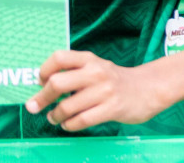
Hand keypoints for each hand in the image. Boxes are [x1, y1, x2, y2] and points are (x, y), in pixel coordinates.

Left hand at [27, 51, 169, 130]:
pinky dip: (69, 125)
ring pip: (66, 107)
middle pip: (57, 83)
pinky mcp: (112, 108)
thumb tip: (41, 87)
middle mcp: (97, 72)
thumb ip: (74, 72)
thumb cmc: (115, 81)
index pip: (59, 57)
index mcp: (90, 59)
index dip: (43, 71)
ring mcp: (105, 91)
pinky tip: (69, 124)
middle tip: (34, 106)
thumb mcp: (97, 68)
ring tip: (55, 117)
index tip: (39, 82)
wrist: (149, 88)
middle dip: (41, 98)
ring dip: (55, 116)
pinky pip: (80, 121)